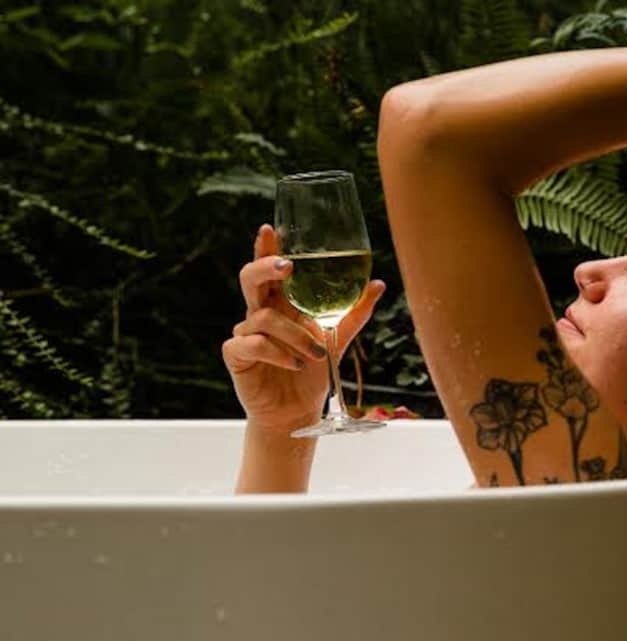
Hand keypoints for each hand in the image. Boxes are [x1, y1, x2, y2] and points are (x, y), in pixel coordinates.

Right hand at [222, 223, 385, 434]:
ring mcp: (245, 332)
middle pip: (250, 278)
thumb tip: (378, 284)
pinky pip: (253, 344)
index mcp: (282, 302)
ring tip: (314, 355)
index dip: (266, 248)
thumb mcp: (337, 339)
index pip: (270, 269)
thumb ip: (354, 313)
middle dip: (266, 267)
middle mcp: (260, 312)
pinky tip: (294, 365)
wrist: (297, 411)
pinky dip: (278, 353)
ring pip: (264, 317)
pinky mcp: (236, 355)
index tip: (270, 229)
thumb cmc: (312, 371)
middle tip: (288, 267)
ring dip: (294, 335)